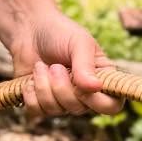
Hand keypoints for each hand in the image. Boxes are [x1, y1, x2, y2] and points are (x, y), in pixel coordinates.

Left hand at [5, 5, 121, 120]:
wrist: (29, 30)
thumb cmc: (60, 33)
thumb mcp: (78, 42)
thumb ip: (86, 65)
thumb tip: (95, 87)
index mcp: (101, 79)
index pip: (112, 106)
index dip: (98, 102)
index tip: (82, 85)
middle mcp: (85, 95)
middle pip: (78, 109)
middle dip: (61, 87)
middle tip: (55, 66)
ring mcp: (62, 100)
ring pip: (56, 110)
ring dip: (44, 86)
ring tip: (41, 67)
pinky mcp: (41, 103)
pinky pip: (37, 110)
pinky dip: (31, 93)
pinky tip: (31, 78)